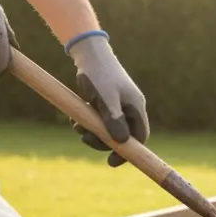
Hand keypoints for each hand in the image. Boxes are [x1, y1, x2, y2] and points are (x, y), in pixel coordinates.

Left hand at [65, 31, 148, 167]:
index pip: (139, 137)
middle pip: (123, 135)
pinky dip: (89, 124)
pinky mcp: (107, 102)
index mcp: (135, 107)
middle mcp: (130, 108)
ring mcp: (119, 105)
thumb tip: (121, 142)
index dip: (128, 152)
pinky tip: (76, 121)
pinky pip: (101, 121)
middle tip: (84, 140)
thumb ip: (113, 120)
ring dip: (93, 133)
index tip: (111, 162)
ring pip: (109, 129)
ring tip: (76, 127)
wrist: (89, 53)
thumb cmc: (99, 74)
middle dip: (103, 142)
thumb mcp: (105, 99)